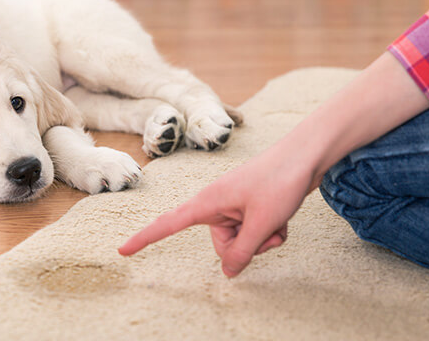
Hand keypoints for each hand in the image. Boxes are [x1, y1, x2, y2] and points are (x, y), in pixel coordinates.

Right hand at [118, 149, 315, 277]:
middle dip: (247, 246)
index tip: (122, 250)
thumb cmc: (280, 181)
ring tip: (277, 219)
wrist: (306, 155)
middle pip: (222, 245)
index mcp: (207, 202)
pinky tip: (283, 217)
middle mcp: (216, 205)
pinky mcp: (248, 207)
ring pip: (242, 242)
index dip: (145, 238)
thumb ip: (242, 252)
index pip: (168, 224)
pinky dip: (270, 231)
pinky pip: (254, 232)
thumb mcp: (262, 224)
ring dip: (263, 238)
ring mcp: (233, 206)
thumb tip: (228, 272)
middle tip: (267, 229)